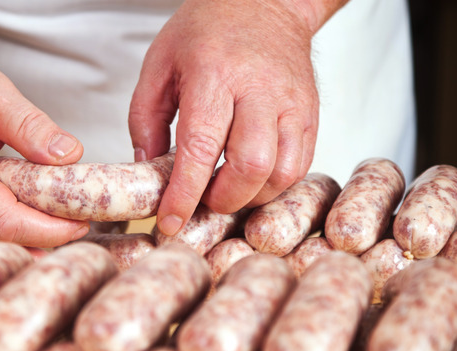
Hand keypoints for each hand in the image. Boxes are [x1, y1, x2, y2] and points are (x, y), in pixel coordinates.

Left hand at [130, 0, 328, 235]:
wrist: (264, 1)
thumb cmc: (207, 31)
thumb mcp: (159, 64)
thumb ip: (145, 119)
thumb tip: (148, 168)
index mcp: (214, 74)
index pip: (201, 147)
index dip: (185, 194)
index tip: (170, 221)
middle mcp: (259, 89)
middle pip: (250, 167)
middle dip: (223, 200)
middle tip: (203, 199)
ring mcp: (292, 102)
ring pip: (283, 173)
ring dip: (251, 197)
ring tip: (226, 189)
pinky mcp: (311, 113)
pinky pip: (301, 165)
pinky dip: (274, 185)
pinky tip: (250, 178)